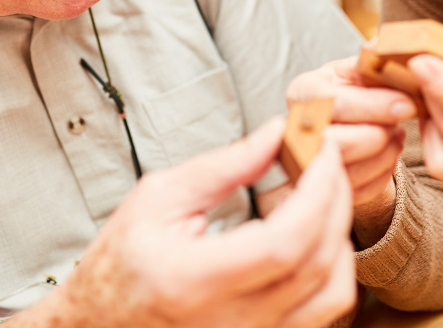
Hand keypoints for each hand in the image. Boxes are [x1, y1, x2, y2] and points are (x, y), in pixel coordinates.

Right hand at [19, 117, 355, 327]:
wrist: (101, 321)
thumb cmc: (123, 260)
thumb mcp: (159, 197)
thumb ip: (224, 166)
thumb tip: (276, 133)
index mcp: (193, 281)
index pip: (283, 243)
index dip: (317, 193)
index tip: (323, 152)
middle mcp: (229, 322)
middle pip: (316, 264)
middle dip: (335, 201)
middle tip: (328, 160)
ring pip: (332, 294)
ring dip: (340, 235)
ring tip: (322, 195)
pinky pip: (323, 312)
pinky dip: (332, 267)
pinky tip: (316, 234)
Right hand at [287, 57, 414, 246]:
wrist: (346, 124)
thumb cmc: (353, 93)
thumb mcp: (357, 71)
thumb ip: (370, 60)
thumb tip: (381, 44)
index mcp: (303, 93)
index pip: (335, 103)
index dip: (375, 106)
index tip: (408, 105)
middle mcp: (294, 129)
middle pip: (339, 142)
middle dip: (380, 135)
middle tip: (402, 125)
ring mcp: (304, 163)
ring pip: (350, 171)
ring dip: (384, 155)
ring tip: (397, 136)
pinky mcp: (321, 188)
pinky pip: (357, 192)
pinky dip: (381, 174)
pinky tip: (389, 153)